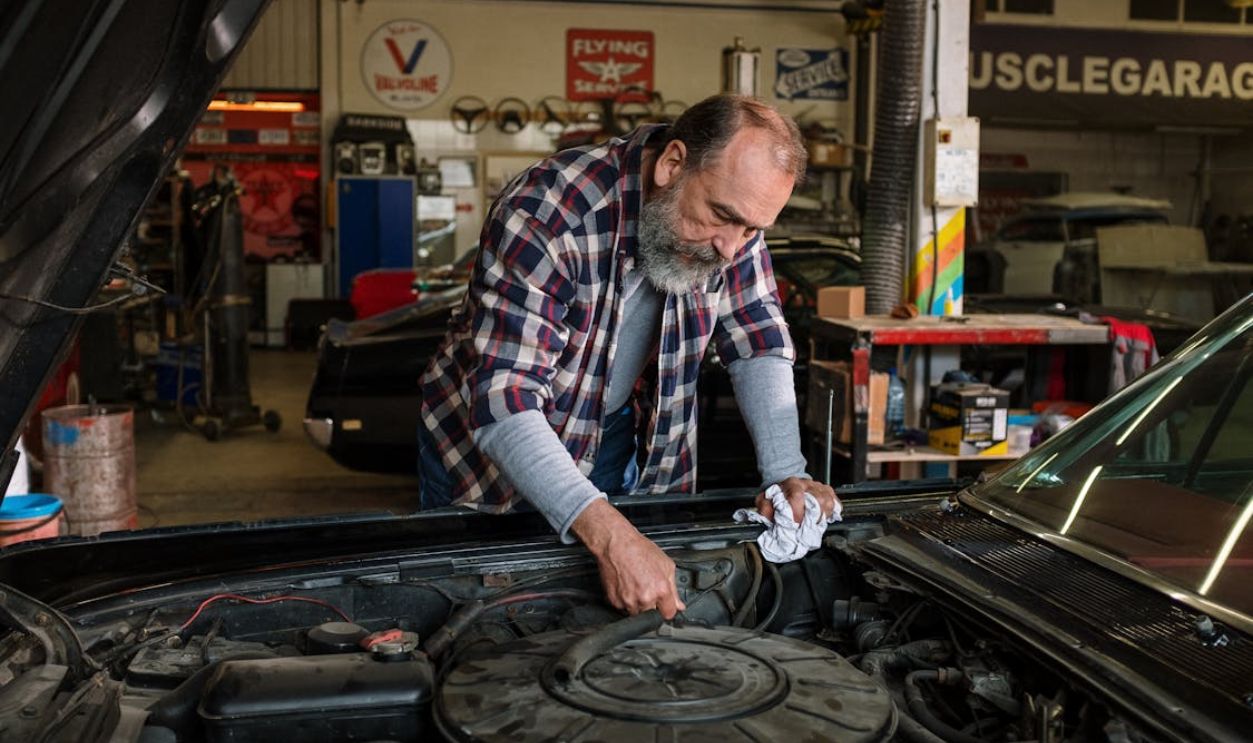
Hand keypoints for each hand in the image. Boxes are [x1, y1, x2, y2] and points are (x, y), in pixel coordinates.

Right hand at [571, 499, 685, 618]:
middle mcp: (644, 598)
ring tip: (635, 584)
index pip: (668, 614)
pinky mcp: (615, 601)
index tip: (665, 605)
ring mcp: (628, 601)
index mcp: (660, 590)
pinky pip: (623, 607)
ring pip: (636, 612)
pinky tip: (626, 585)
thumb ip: (674, 588)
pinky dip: (625, 600)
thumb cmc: (639, 549)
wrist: (616, 544)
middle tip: (647, 587)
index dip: (667, 608)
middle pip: (651, 614)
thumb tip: (679, 605)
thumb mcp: (666, 564)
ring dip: (637, 603)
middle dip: (651, 604)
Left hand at [756, 476, 839, 524]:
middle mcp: (807, 484)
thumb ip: (765, 507)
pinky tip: (822, 517)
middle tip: (805, 526)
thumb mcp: (765, 500)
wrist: (789, 487)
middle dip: (812, 516)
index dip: (797, 512)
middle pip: (818, 498)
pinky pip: (835, 503)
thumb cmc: (779, 496)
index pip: (797, 496)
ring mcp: (819, 487)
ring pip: (828, 501)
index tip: (795, 523)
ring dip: (821, 516)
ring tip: (812, 523)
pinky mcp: (828, 492)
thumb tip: (768, 515)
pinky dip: (831, 513)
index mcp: (791, 484)